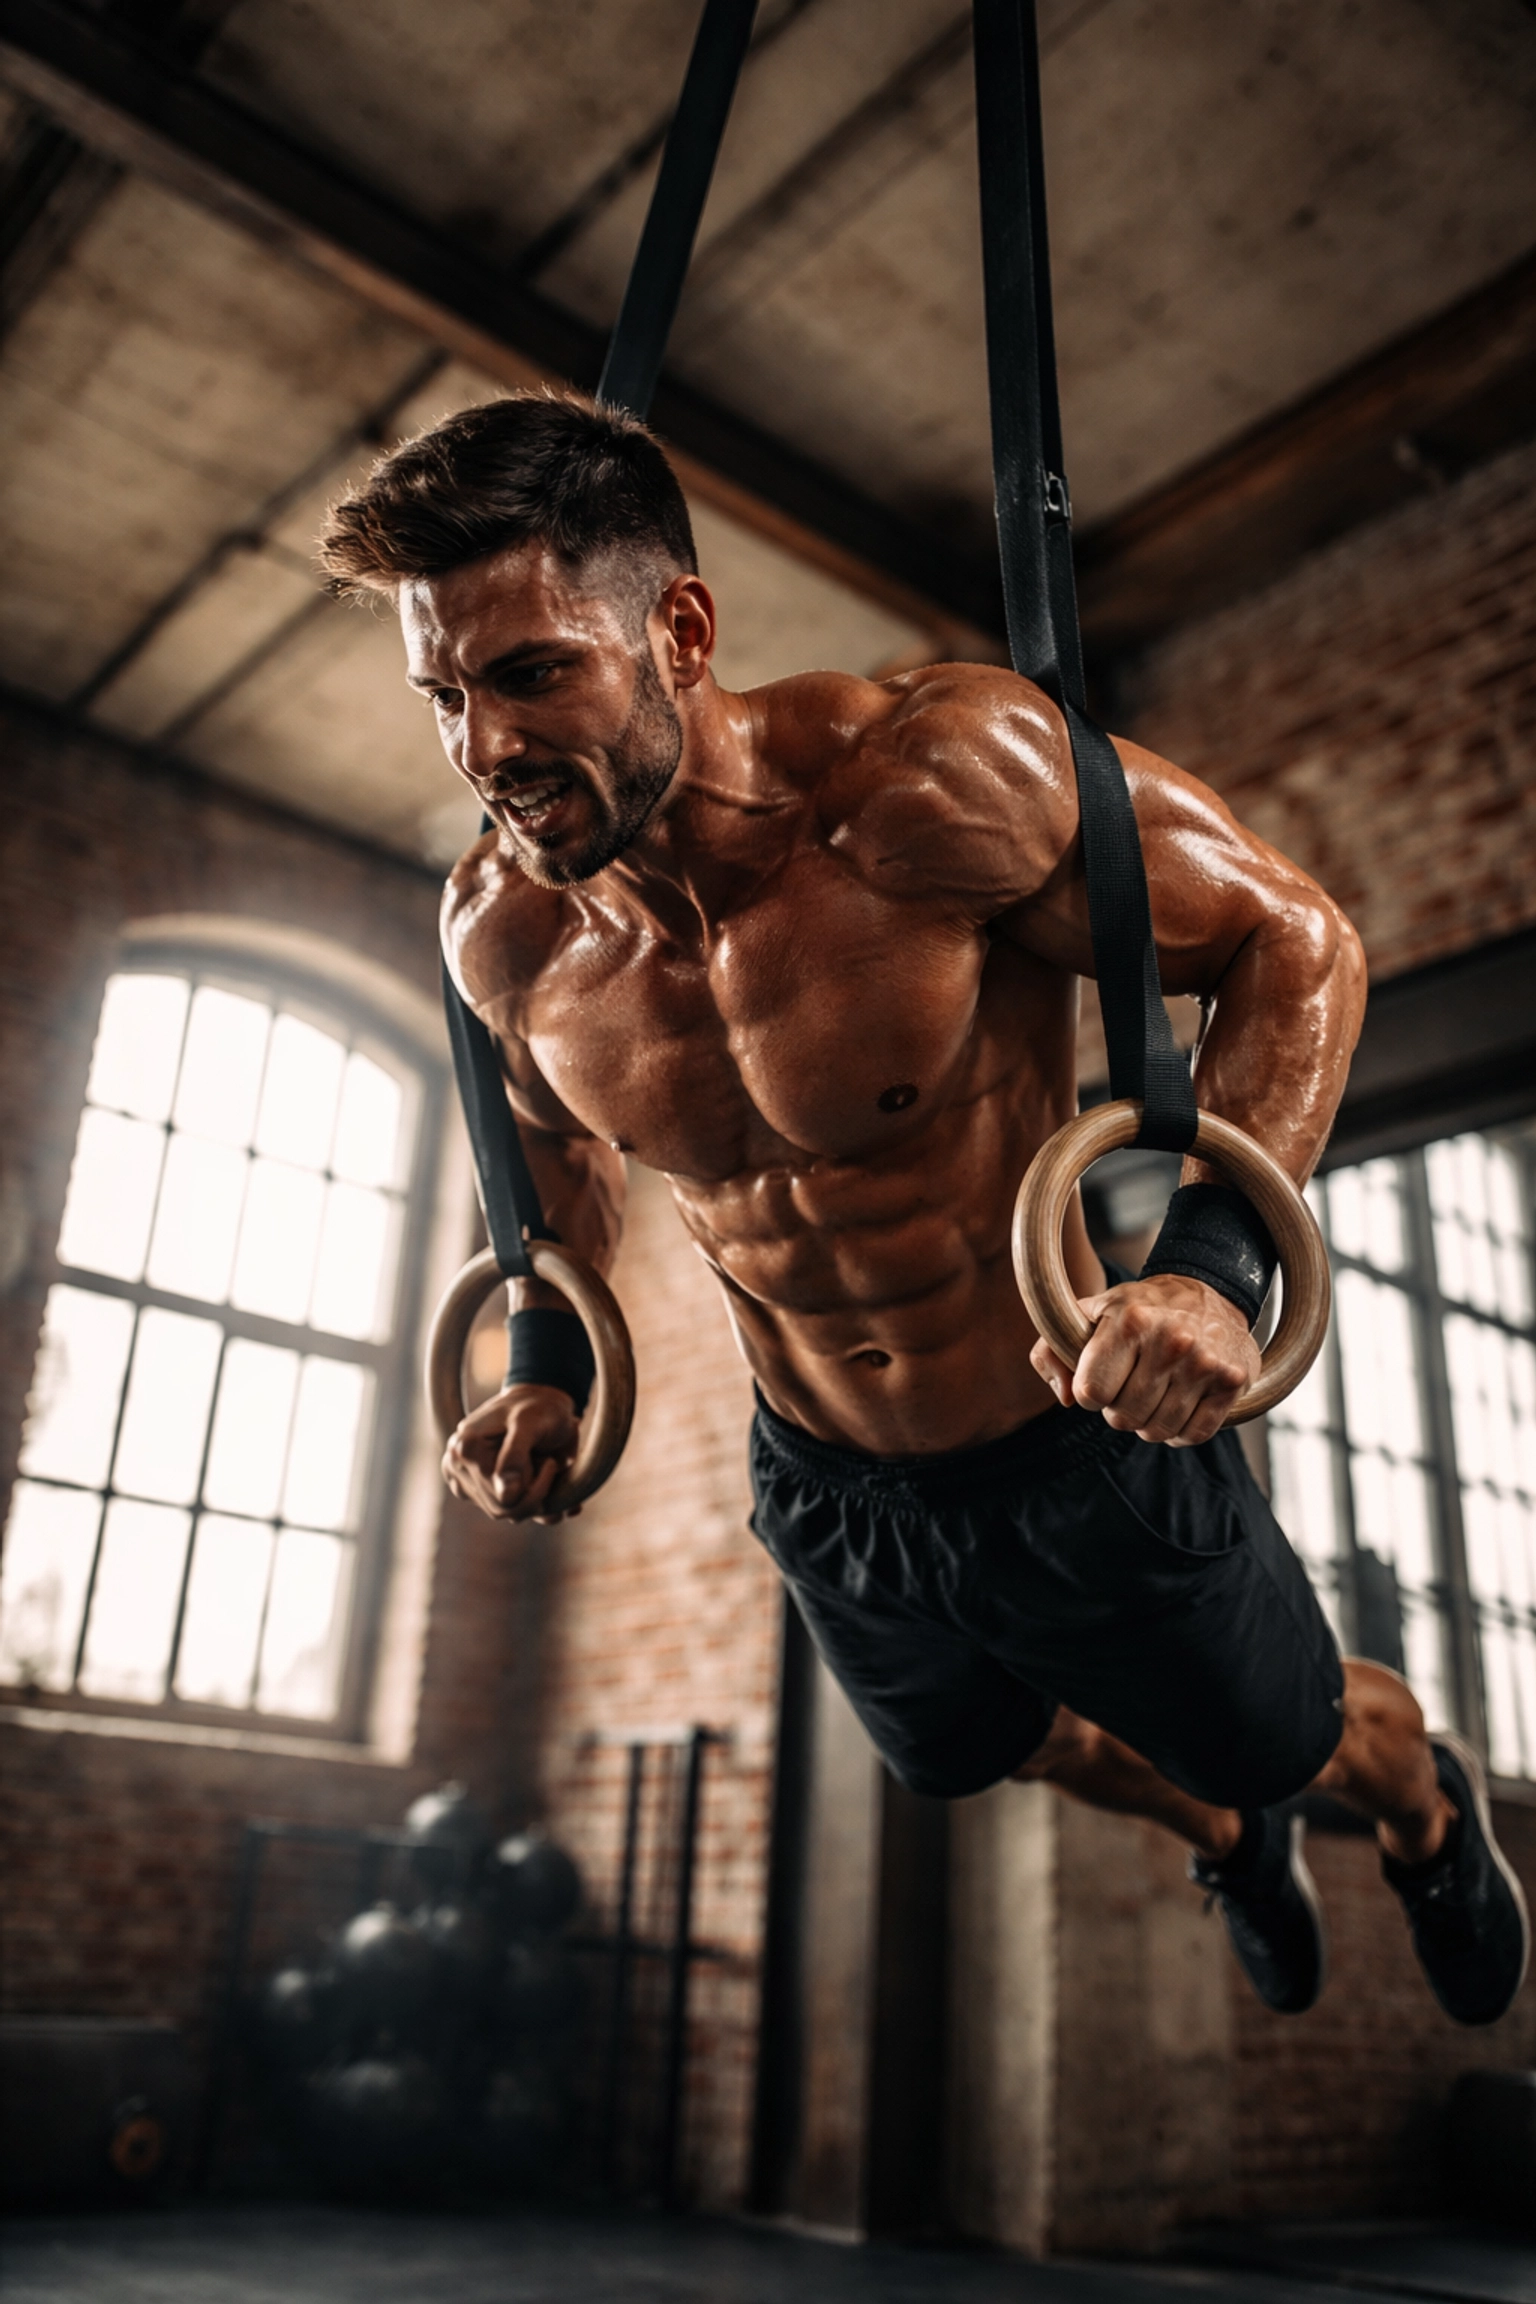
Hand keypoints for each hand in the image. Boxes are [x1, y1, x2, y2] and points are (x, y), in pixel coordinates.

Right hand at [442, 1382, 583, 1522]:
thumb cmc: (540, 1407)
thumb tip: (506, 1496)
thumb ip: (516, 1456)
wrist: (543, 1401)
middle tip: (551, 1465)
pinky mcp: (475, 1487)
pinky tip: (552, 1488)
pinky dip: (532, 1502)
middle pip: (500, 1509)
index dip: (534, 1487)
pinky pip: (505, 1509)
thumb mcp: (531, 1423)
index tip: (553, 1464)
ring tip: (544, 1466)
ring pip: (503, 1512)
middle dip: (534, 1494)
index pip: (501, 1497)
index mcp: (465, 1448)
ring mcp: (464, 1478)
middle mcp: (457, 1466)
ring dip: (533, 1497)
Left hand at [1029, 1273, 1258, 1445]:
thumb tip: (1066, 1399)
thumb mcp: (1087, 1314)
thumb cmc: (1137, 1309)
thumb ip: (1052, 1352)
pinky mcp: (1233, 1382)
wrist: (1208, 1291)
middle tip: (1130, 1385)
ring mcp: (1206, 1363)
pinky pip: (1195, 1435)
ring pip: (1158, 1431)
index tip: (1099, 1379)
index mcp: (1130, 1320)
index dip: (1089, 1394)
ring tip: (1154, 1392)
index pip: (1091, 1393)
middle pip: (1123, 1417)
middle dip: (1119, 1408)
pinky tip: (1178, 1405)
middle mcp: (1171, 1340)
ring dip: (1149, 1421)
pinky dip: (1181, 1431)